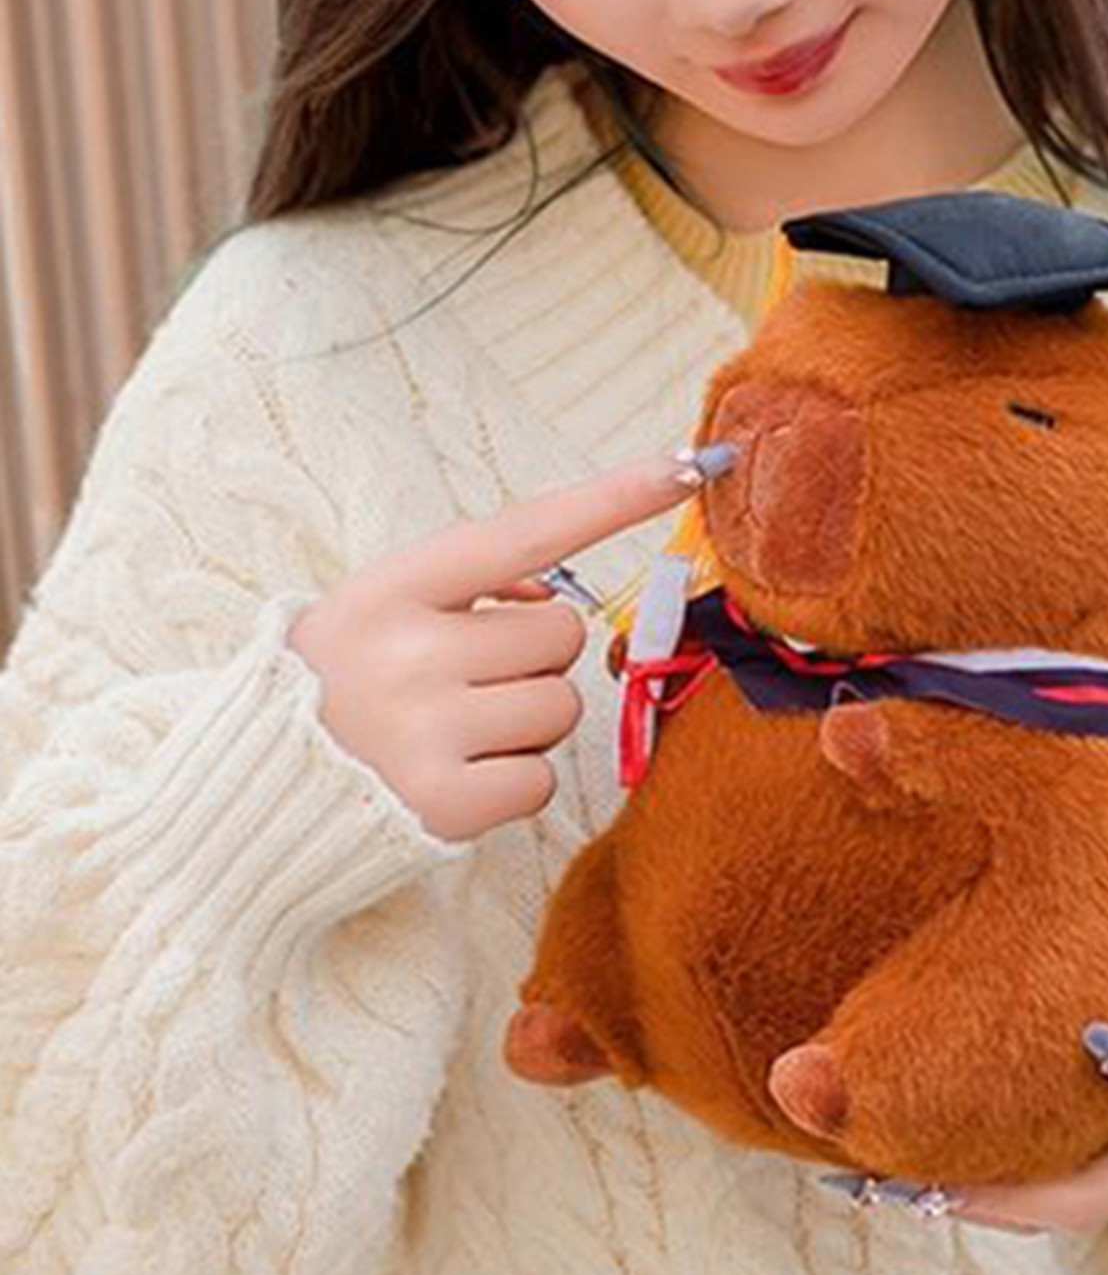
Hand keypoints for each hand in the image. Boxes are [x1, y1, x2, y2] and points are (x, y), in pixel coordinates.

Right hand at [287, 449, 706, 843]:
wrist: (253, 798)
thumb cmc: (337, 692)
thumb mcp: (375, 613)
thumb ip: (464, 589)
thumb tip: (555, 596)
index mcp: (390, 590)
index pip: (523, 532)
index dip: (612, 500)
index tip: (688, 470)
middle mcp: (408, 653)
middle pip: (564, 635)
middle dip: (534, 660)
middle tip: (464, 685)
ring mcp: (426, 730)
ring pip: (563, 707)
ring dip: (528, 724)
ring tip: (455, 734)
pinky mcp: (445, 804)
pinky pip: (542, 777)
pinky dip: (514, 783)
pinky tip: (457, 780)